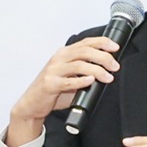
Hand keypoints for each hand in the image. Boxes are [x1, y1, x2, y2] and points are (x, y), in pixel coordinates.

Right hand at [1, 35, 122, 146]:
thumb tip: (107, 71)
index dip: (102, 42)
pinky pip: (69, 81)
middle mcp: (58, 59)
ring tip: (107, 77)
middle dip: (103, 57)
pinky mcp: (50, 84)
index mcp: (64, 54)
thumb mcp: (70, 76)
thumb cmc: (52, 90)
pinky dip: (82, 80)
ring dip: (97, 70)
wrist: (32, 104)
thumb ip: (85, 71)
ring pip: (79, 65)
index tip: (114, 47)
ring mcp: (53, 71)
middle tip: (114, 66)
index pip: (85, 42)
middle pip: (84, 52)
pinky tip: (90, 81)